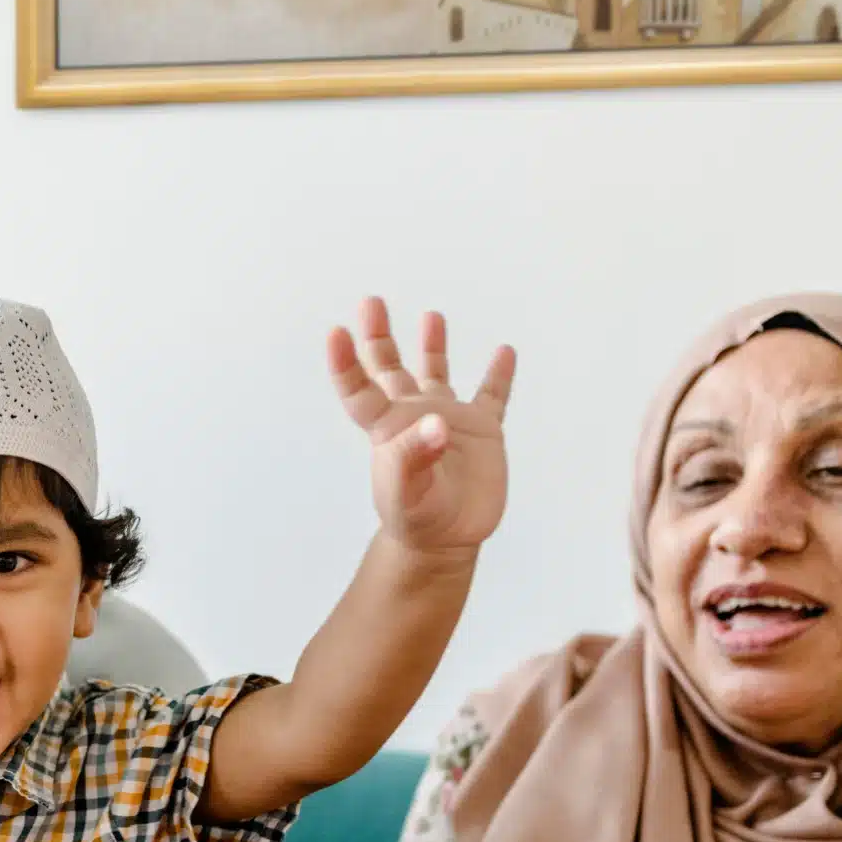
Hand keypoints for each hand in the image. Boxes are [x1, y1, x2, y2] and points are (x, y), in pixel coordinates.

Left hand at [329, 297, 515, 557]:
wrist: (445, 540)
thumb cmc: (415, 517)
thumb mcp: (407, 492)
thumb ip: (416, 457)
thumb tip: (437, 423)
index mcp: (387, 428)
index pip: (360, 390)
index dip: (345, 363)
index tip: (336, 332)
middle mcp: (414, 415)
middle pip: (390, 368)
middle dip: (379, 335)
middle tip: (371, 302)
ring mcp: (448, 420)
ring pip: (437, 373)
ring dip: (433, 346)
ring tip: (431, 317)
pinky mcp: (483, 431)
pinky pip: (492, 396)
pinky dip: (499, 375)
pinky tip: (504, 352)